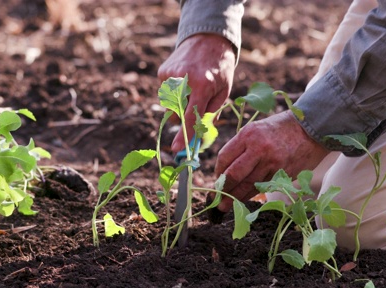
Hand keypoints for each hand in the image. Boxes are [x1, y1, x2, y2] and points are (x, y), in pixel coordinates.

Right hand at [157, 34, 235, 152]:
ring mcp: (170, 75)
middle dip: (184, 117)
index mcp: (203, 85)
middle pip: (177, 114)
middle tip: (194, 107)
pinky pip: (164, 94)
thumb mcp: (223, 91)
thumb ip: (211, 113)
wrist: (208, 40)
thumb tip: (199, 137)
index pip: (190, 116)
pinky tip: (184, 80)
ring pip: (169, 106)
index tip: (177, 149)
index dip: (184, 135)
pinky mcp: (162, 72)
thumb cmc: (219, 69)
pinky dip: (173, 93)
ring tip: (191, 88)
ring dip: (178, 105)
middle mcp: (183, 80)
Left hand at [214, 111, 330, 209]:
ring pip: (248, 185)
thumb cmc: (279, 128)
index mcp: (248, 134)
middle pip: (234, 175)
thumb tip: (224, 170)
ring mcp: (272, 163)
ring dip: (235, 197)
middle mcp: (259, 149)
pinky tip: (243, 199)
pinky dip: (251, 194)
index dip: (217, 172)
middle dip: (222, 190)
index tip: (216, 179)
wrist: (312, 128)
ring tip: (225, 206)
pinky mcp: (283, 174)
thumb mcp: (256, 129)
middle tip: (215, 200)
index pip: (224, 158)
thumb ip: (240, 147)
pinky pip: (262, 187)